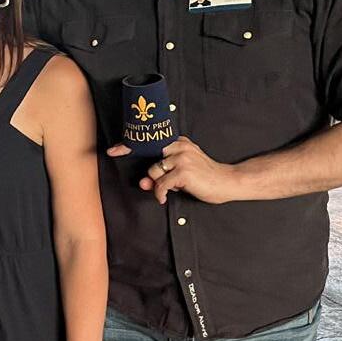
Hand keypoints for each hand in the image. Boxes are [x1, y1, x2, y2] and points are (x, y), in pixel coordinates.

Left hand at [108, 136, 240, 204]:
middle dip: (144, 168)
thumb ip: (162, 174)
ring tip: (170, 189)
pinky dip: (160, 193)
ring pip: (153, 171)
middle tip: (143, 175)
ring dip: (158, 184)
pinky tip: (164, 199)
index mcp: (179, 142)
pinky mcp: (183, 171)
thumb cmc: (205, 178)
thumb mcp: (182, 172)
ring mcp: (181, 158)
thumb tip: (142, 182)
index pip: (151, 142)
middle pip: (149, 157)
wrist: (228, 182)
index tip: (113, 150)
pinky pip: (160, 184)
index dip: (130, 145)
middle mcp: (179, 147)